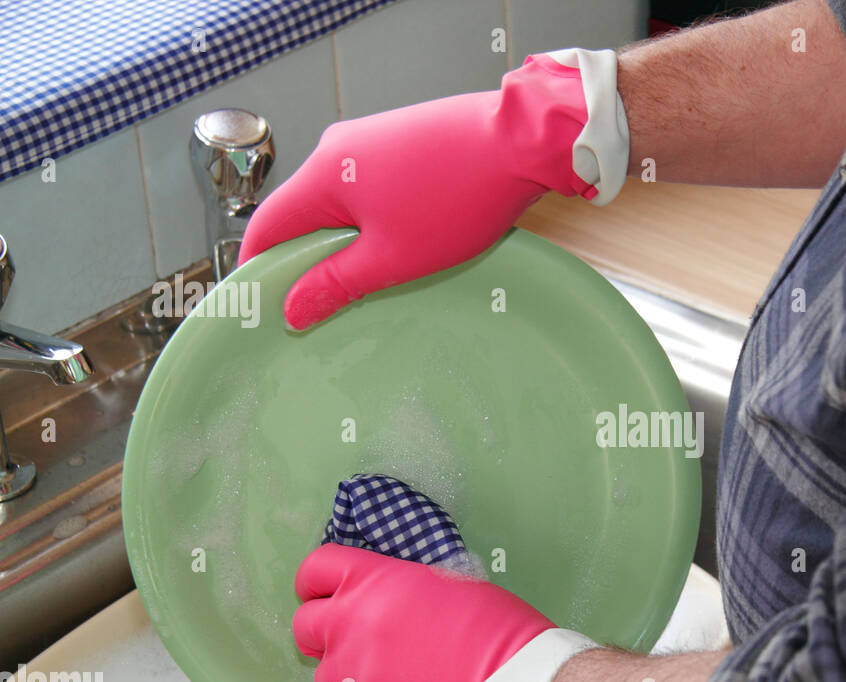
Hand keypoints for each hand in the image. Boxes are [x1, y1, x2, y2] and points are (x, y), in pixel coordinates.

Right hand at [238, 54, 596, 329]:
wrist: (519, 143)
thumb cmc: (457, 198)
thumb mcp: (392, 258)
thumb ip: (336, 284)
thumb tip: (291, 309)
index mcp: (322, 175)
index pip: (266, 227)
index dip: (258, 269)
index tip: (261, 305)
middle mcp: (337, 149)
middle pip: (301, 213)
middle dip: (306, 259)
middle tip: (319, 306)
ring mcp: (371, 139)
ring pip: (338, 202)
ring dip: (344, 241)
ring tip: (364, 281)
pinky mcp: (401, 140)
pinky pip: (368, 187)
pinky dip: (371, 220)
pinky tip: (396, 246)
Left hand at [292, 543, 554, 681]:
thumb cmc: (504, 636)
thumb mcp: (457, 588)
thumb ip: (411, 592)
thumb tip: (401, 602)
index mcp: (377, 585)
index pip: (318, 569)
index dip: (319, 582)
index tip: (326, 592)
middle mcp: (353, 630)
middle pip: (305, 626)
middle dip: (323, 631)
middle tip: (354, 640)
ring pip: (324, 679)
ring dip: (347, 678)